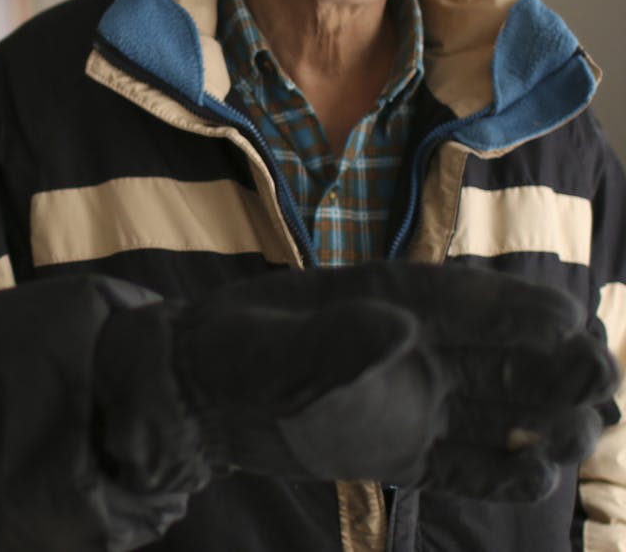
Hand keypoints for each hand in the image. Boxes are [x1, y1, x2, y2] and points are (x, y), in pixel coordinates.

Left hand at [169, 263, 618, 500]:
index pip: (471, 301)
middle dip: (560, 365)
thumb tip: (401, 330)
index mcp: (386, 300)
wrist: (188, 398)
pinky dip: (507, 471)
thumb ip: (329, 342)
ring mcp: (410, 400)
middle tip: (595, 385)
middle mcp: (411, 348)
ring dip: (547, 418)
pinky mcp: (400, 449)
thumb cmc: (225, 352)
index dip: (525, 311)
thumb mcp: (268, 346)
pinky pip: (469, 464)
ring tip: (570, 435)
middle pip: (509, 354)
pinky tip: (535, 474)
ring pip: (505, 408)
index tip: (573, 324)